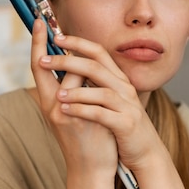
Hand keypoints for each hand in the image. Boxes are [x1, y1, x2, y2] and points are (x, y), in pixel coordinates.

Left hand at [31, 19, 158, 175]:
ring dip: (76, 92)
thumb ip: (95, 83)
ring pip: (101, 91)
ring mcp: (127, 106)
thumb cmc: (122, 125)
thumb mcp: (110, 100)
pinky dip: (83, 111)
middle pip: (96, 67)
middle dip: (68, 61)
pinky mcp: (126, 125)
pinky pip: (102, 114)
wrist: (145, 152)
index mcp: (118, 79)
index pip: (98, 52)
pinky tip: (65, 111)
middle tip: (44, 59)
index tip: (55, 36)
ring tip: (56, 96)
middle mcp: (124, 88)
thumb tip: (71, 66)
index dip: (77, 42)